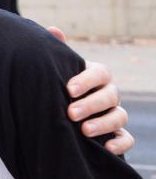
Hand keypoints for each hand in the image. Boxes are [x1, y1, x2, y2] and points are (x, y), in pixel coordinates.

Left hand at [48, 26, 134, 154]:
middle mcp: (107, 94)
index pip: (101, 72)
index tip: (68, 90)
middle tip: (70, 113)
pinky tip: (106, 148)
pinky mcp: (115, 136)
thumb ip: (55, 52)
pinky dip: (120, 144)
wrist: (52, 114)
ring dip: (104, 123)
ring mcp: (113, 114)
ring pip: (120, 116)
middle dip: (91, 104)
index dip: (87, 80)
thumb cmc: (54, 86)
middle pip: (111, 95)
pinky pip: (127, 139)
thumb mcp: (54, 70)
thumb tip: (54, 30)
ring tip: (83, 130)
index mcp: (94, 75)